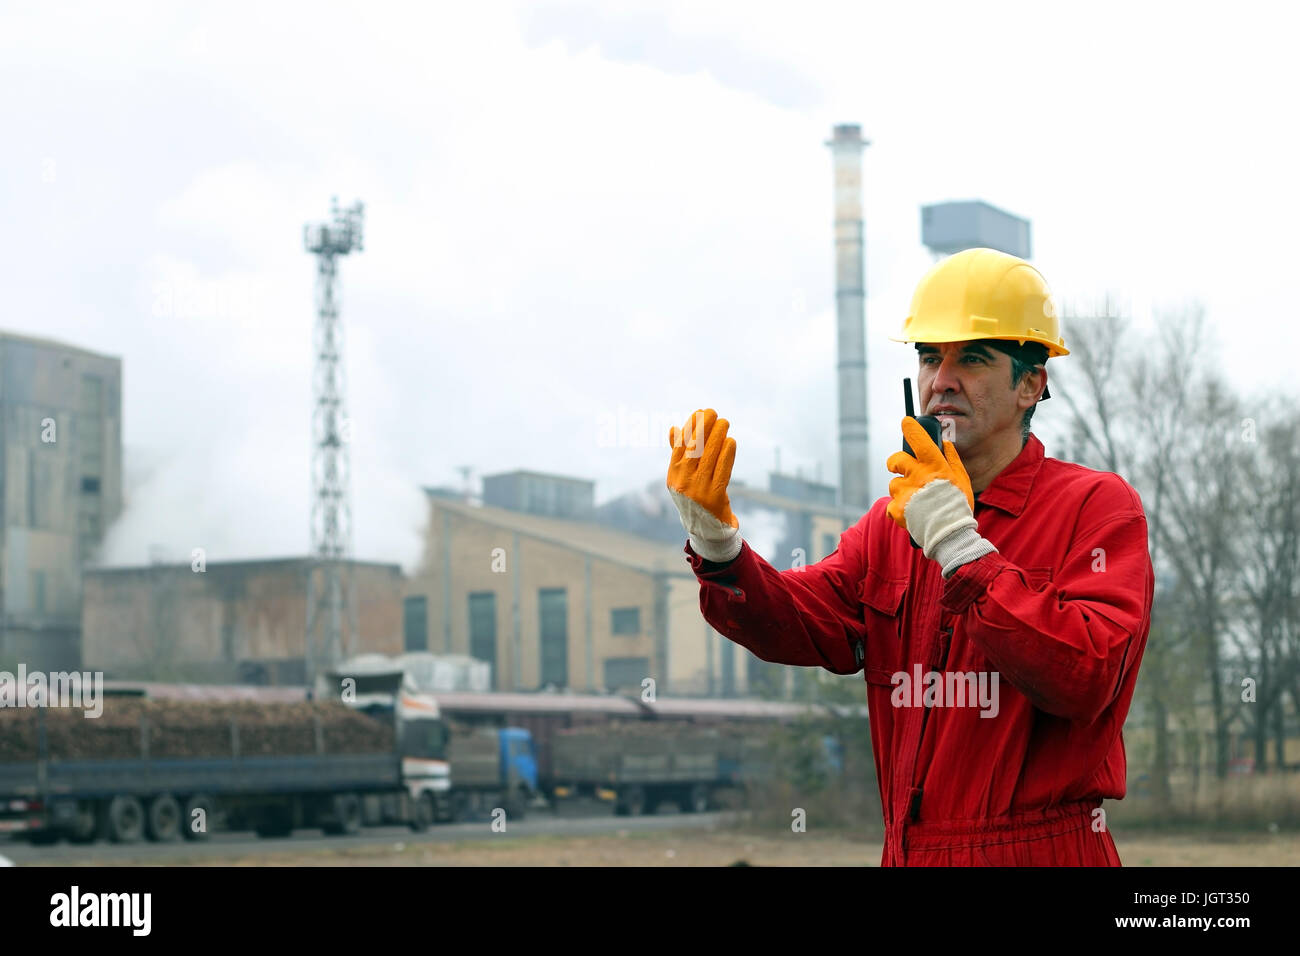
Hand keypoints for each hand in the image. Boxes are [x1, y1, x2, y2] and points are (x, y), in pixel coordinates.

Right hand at [667, 408, 741, 562]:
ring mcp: (698, 491)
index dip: (690, 427)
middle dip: (704, 427)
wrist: (706, 529)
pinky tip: (731, 441)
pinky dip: (727, 454)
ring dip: (717, 436)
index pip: (680, 446)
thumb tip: (674, 428)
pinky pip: (722, 470)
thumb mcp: (683, 477)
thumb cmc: (695, 497)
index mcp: (672, 476)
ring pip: (708, 457)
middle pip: (693, 449)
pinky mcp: (714, 497)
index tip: (699, 413)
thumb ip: (679, 454)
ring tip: (725, 423)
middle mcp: (682, 483)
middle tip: (713, 413)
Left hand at [886, 417, 994, 575]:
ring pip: (893, 484)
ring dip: (900, 490)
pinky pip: (891, 504)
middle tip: (898, 467)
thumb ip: (952, 459)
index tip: (906, 422)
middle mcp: (918, 476)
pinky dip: (898, 509)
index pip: (920, 440)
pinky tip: (911, 514)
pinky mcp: (896, 508)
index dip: (911, 428)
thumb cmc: (958, 506)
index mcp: (934, 466)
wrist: (950, 535)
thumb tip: (945, 443)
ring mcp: (905, 492)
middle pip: (895, 460)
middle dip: (895, 463)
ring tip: (914, 502)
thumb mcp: (962, 479)